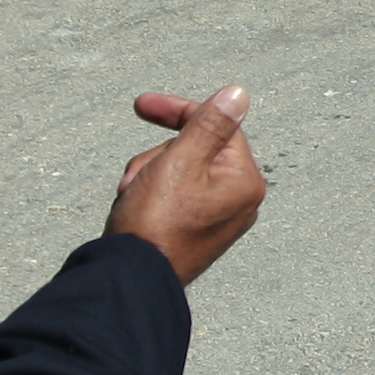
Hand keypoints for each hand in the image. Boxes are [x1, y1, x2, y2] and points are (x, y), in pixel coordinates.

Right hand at [104, 85, 263, 282]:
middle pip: (192, 149)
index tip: (142, 105)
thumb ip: (209, 124)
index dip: (177, 112)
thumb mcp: (180, 161)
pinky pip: (171, 197)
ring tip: (132, 201)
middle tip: (137, 180)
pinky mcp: (196, 232)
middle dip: (156, 157)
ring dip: (147, 176)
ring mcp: (218, 218)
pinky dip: (149, 196)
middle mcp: (238, 200)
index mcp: (244, 181)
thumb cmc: (155, 223)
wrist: (129, 281)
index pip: (216, 125)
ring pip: (176, 171)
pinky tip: (134, 213)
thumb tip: (239, 94)